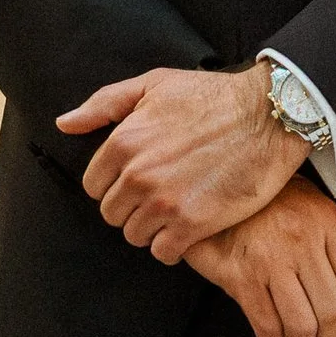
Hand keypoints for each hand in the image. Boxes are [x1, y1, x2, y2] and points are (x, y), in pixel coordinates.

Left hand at [56, 63, 311, 263]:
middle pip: (113, 214)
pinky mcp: (192, 223)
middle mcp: (138, 174)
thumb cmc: (213, 96)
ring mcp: (164, 202)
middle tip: (161, 193)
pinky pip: (163, 252)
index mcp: (124, 141)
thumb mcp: (155, 85)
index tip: (139, 178)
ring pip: (136, 235)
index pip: (93, 185)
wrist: (269, 116)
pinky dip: (172, 245)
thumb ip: (105, 104)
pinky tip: (188, 227)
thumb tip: (65, 123)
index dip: (115, 183)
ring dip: (153, 227)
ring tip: (176, 208)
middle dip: (133, 206)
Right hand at [187, 176, 335, 336]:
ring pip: (301, 326)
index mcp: (327, 224)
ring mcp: (270, 260)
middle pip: (333, 313)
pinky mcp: (240, 277)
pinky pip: (266, 326)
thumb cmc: (270, 200)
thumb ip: (332, 245)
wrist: (220, 183)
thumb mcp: (313, 207)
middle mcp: (302, 242)